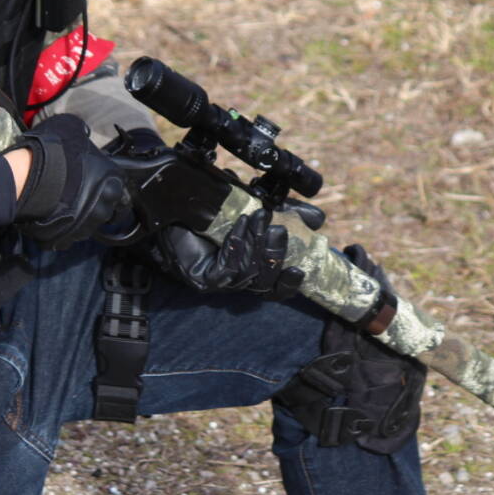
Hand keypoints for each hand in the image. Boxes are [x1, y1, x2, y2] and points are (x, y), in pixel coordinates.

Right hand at [9, 114, 128, 247]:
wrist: (26, 177)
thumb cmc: (54, 150)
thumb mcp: (72, 128)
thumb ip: (82, 134)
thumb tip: (81, 133)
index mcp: (113, 183)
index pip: (118, 187)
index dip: (103, 182)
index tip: (92, 179)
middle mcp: (104, 208)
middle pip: (102, 207)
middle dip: (91, 200)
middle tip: (73, 190)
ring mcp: (85, 227)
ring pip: (85, 223)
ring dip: (76, 215)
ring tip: (58, 203)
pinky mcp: (65, 239)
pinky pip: (65, 234)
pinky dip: (59, 227)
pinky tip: (47, 215)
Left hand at [154, 207, 301, 297]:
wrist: (175, 204)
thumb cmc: (215, 210)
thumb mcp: (256, 207)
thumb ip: (287, 214)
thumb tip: (318, 220)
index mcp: (251, 270)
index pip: (276, 290)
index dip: (289, 285)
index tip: (301, 270)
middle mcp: (236, 281)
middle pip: (264, 285)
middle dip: (275, 256)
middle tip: (279, 229)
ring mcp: (218, 283)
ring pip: (247, 275)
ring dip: (256, 245)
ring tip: (258, 217)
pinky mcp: (202, 278)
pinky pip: (226, 270)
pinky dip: (237, 247)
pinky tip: (239, 226)